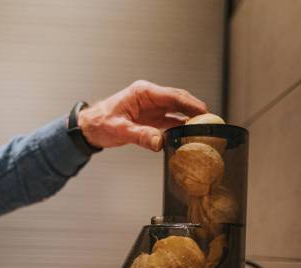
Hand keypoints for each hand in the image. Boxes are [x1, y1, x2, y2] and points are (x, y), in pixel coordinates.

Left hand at [78, 80, 206, 151]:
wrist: (90, 128)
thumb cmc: (101, 123)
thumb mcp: (120, 130)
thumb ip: (141, 136)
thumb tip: (159, 142)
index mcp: (143, 93)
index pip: (173, 96)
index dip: (190, 103)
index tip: (204, 111)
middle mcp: (150, 98)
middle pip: (178, 101)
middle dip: (195, 109)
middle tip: (210, 120)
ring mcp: (151, 108)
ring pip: (176, 111)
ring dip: (189, 119)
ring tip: (204, 129)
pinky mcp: (150, 119)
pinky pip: (169, 121)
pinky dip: (179, 128)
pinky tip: (188, 135)